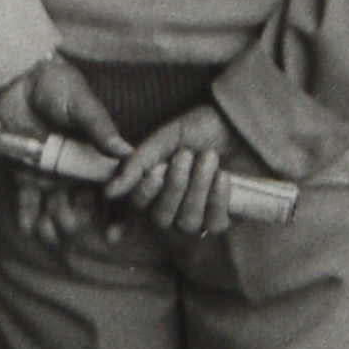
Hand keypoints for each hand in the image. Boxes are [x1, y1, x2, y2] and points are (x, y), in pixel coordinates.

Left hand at [0, 58, 130, 248]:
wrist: (20, 79)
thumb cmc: (57, 85)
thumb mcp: (82, 104)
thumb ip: (100, 128)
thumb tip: (126, 152)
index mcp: (95, 155)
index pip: (112, 189)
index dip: (116, 215)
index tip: (111, 235)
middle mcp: (76, 170)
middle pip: (84, 208)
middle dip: (77, 221)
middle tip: (71, 222)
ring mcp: (51, 174)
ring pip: (57, 210)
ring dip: (53, 225)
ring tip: (48, 230)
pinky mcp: (26, 173)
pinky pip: (28, 202)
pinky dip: (29, 218)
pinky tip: (30, 226)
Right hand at [105, 104, 253, 240]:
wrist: (238, 124)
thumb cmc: (198, 130)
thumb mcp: (164, 139)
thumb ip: (138, 164)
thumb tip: (110, 192)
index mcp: (152, 188)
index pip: (135, 208)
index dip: (143, 197)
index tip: (155, 173)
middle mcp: (170, 208)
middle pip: (161, 218)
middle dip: (175, 185)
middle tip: (185, 155)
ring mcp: (196, 217)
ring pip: (188, 222)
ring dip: (198, 188)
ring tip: (208, 158)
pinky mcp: (223, 219)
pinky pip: (215, 225)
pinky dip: (218, 199)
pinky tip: (223, 176)